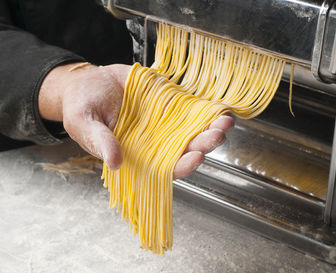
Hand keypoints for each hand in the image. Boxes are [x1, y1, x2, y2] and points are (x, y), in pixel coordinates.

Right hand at [39, 63, 233, 178]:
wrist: (88, 83)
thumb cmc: (82, 108)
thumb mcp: (84, 124)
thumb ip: (101, 141)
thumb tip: (115, 162)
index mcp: (137, 154)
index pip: (164, 167)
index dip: (181, 165)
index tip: (195, 157)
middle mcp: (156, 142)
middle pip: (185, 149)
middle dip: (203, 144)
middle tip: (217, 135)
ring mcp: (164, 122)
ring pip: (192, 130)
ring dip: (210, 127)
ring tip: (225, 120)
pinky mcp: (168, 104)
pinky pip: (190, 109)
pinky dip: (205, 109)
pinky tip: (219, 107)